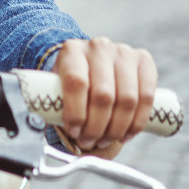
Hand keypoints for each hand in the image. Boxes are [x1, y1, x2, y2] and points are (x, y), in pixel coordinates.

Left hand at [53, 37, 156, 158]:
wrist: (91, 62)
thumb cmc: (73, 80)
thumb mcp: (58, 86)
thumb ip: (54, 103)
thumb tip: (41, 128)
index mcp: (72, 50)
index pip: (77, 83)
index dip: (76, 112)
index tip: (74, 132)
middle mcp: (99, 47)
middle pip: (103, 95)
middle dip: (97, 127)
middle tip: (89, 141)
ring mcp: (123, 52)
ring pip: (127, 99)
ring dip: (117, 128)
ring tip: (106, 140)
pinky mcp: (144, 61)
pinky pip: (146, 96)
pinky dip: (137, 121)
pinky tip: (126, 133)